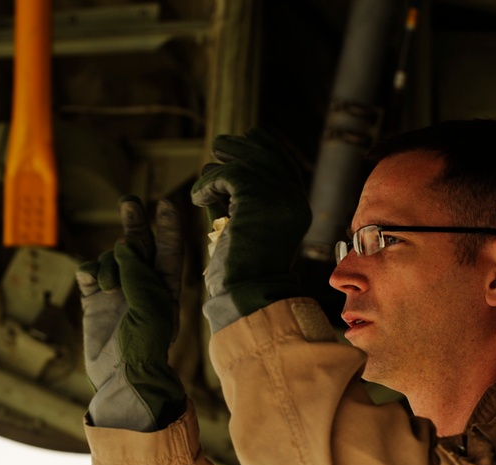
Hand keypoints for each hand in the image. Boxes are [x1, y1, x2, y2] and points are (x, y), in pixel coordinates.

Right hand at [76, 196, 184, 430]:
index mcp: (166, 287)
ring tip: (110, 285)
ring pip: (110, 258)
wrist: (120, 378)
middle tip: (129, 202)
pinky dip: (91, 273)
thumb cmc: (145, 347)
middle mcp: (142, 286)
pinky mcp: (94, 301)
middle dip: (134, 223)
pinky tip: (94, 284)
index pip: (168, 251)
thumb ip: (138, 273)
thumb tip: (124, 245)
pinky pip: (89, 273)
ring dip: (108, 263)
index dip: (167, 227)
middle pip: (138, 246)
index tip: (166, 205)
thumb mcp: (150, 308)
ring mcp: (117, 292)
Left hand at [191, 127, 310, 331]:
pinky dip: (207, 185)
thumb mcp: (252, 228)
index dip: (264, 146)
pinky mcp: (255, 196)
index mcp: (297, 207)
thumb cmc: (244, 272)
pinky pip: (225, 174)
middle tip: (218, 147)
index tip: (243, 140)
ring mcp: (277, 195)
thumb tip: (228, 169)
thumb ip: (248, 202)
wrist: (247, 293)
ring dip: (219, 167)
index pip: (283, 163)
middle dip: (240, 146)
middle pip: (266, 153)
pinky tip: (198, 200)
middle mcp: (293, 197)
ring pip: (245, 160)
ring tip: (205, 181)